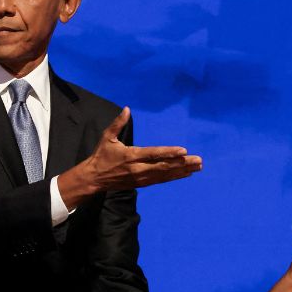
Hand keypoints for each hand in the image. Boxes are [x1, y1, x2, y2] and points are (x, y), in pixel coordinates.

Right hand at [59, 107, 201, 207]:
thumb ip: (118, 123)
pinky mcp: (142, 183)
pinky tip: (186, 173)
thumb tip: (126, 108)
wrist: (93, 179)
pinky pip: (161, 180)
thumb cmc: (101, 156)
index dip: (169, 153)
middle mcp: (138, 168)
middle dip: (182, 163)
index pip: (153, 154)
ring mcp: (141, 177)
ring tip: (198, 167)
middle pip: (164, 166)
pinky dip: (174, 177)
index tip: (183, 151)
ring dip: (182, 171)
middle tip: (199, 160)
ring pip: (165, 175)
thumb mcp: (107, 137)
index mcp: (131, 156)